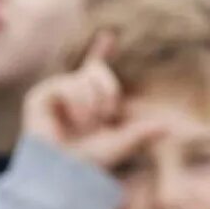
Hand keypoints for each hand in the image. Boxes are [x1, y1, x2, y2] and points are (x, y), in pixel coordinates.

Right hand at [23, 33, 166, 167]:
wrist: (62, 173)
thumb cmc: (88, 163)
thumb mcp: (120, 144)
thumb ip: (141, 133)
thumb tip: (170, 128)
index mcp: (89, 100)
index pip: (95, 70)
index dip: (100, 51)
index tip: (108, 35)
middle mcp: (70, 92)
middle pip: (97, 70)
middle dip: (108, 91)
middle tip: (105, 117)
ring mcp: (53, 93)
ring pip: (83, 79)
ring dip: (92, 104)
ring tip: (86, 125)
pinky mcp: (39, 97)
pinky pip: (67, 85)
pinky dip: (78, 104)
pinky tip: (76, 121)